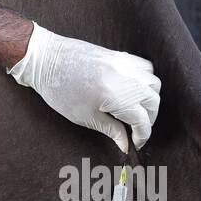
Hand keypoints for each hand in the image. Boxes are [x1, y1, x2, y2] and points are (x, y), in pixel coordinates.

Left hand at [7, 23, 160, 152]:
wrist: (47, 59)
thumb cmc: (61, 91)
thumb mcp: (86, 117)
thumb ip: (111, 130)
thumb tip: (126, 145)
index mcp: (117, 97)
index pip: (142, 120)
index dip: (142, 136)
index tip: (135, 144)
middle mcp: (126, 79)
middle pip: (153, 102)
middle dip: (149, 119)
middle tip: (136, 129)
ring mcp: (125, 65)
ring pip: (154, 84)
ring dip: (150, 99)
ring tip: (137, 109)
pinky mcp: (120, 56)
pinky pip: (145, 67)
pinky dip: (146, 80)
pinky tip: (134, 89)